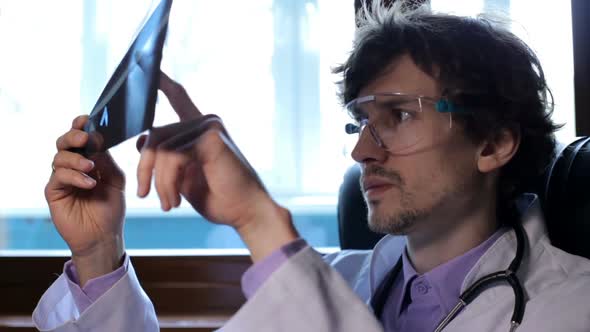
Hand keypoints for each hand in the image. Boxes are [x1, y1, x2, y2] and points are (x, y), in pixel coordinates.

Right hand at [45, 116, 125, 285]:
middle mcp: (73, 166)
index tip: (86, 119)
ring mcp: (62, 178)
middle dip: (73, 136)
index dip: (80, 126)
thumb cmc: (111, 208)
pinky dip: (75, 177)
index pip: (81, 138)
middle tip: (85, 138)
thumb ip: (107, 160)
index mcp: (89, 159)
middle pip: (64, 142)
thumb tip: (97, 140)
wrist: (104, 236)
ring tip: (92, 169)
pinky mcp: (54, 192)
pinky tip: (89, 183)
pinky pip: (59, 177)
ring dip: (76, 159)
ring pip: (60, 157)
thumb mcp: (116, 180)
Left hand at [136, 72, 297, 260]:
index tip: (152, 71)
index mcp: (200, 129)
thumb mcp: (184, 177)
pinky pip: (173, 157)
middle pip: (155, 134)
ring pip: (161, 149)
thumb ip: (166, 158)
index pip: (178, 98)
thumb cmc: (219, 197)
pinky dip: (168, 182)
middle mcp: (205, 122)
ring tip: (168, 204)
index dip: (162, 84)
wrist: (246, 212)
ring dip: (159, 182)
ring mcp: (209, 127)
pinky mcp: (211, 138)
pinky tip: (176, 200)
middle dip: (144, 168)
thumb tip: (140, 140)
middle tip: (144, 195)